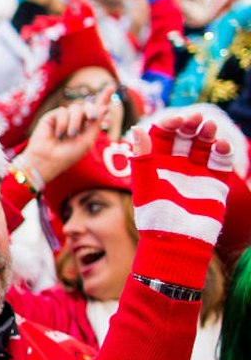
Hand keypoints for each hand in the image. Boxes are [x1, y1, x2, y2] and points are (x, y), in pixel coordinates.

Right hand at [22, 85, 113, 183]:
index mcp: (87, 126)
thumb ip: (96, 124)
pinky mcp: (52, 116)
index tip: (112, 86)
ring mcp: (64, 118)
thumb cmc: (68, 154)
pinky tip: (58, 134)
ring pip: (75, 108)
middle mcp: (76, 120)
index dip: (104, 98)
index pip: (96, 110)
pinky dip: (63, 123)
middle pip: (87, 106)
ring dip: (75, 122)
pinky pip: (62, 112)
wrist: (48, 160)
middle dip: (92, 110)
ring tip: (70, 135)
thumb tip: (105, 108)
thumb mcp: (87, 140)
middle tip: (93, 118)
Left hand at [129, 113, 235, 288]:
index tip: (174, 119)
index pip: (161, 137)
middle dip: (189, 125)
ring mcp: (195, 172)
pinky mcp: (214, 182)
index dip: (167, 125)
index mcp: (155, 164)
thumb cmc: (154, 216)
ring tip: (209, 127)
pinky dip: (222, 151)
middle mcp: (175, 165)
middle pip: (184, 137)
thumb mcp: (145, 185)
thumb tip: (137, 129)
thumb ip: (142, 157)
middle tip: (195, 117)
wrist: (177, 242)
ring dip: (207, 134)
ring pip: (203, 145)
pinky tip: (221, 145)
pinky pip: (220, 161)